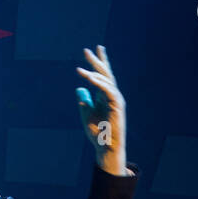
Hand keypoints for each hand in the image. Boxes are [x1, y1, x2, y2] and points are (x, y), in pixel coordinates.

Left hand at [75, 45, 127, 175]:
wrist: (106, 147)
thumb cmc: (98, 133)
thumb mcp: (87, 114)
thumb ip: (84, 101)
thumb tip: (79, 89)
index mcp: (105, 96)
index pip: (102, 76)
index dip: (98, 63)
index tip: (91, 51)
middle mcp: (112, 95)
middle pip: (105, 74)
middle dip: (96, 62)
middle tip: (86, 51)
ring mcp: (116, 99)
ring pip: (106, 81)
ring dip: (93, 73)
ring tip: (81, 70)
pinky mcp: (117, 105)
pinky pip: (108, 90)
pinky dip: (99, 83)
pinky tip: (90, 78)